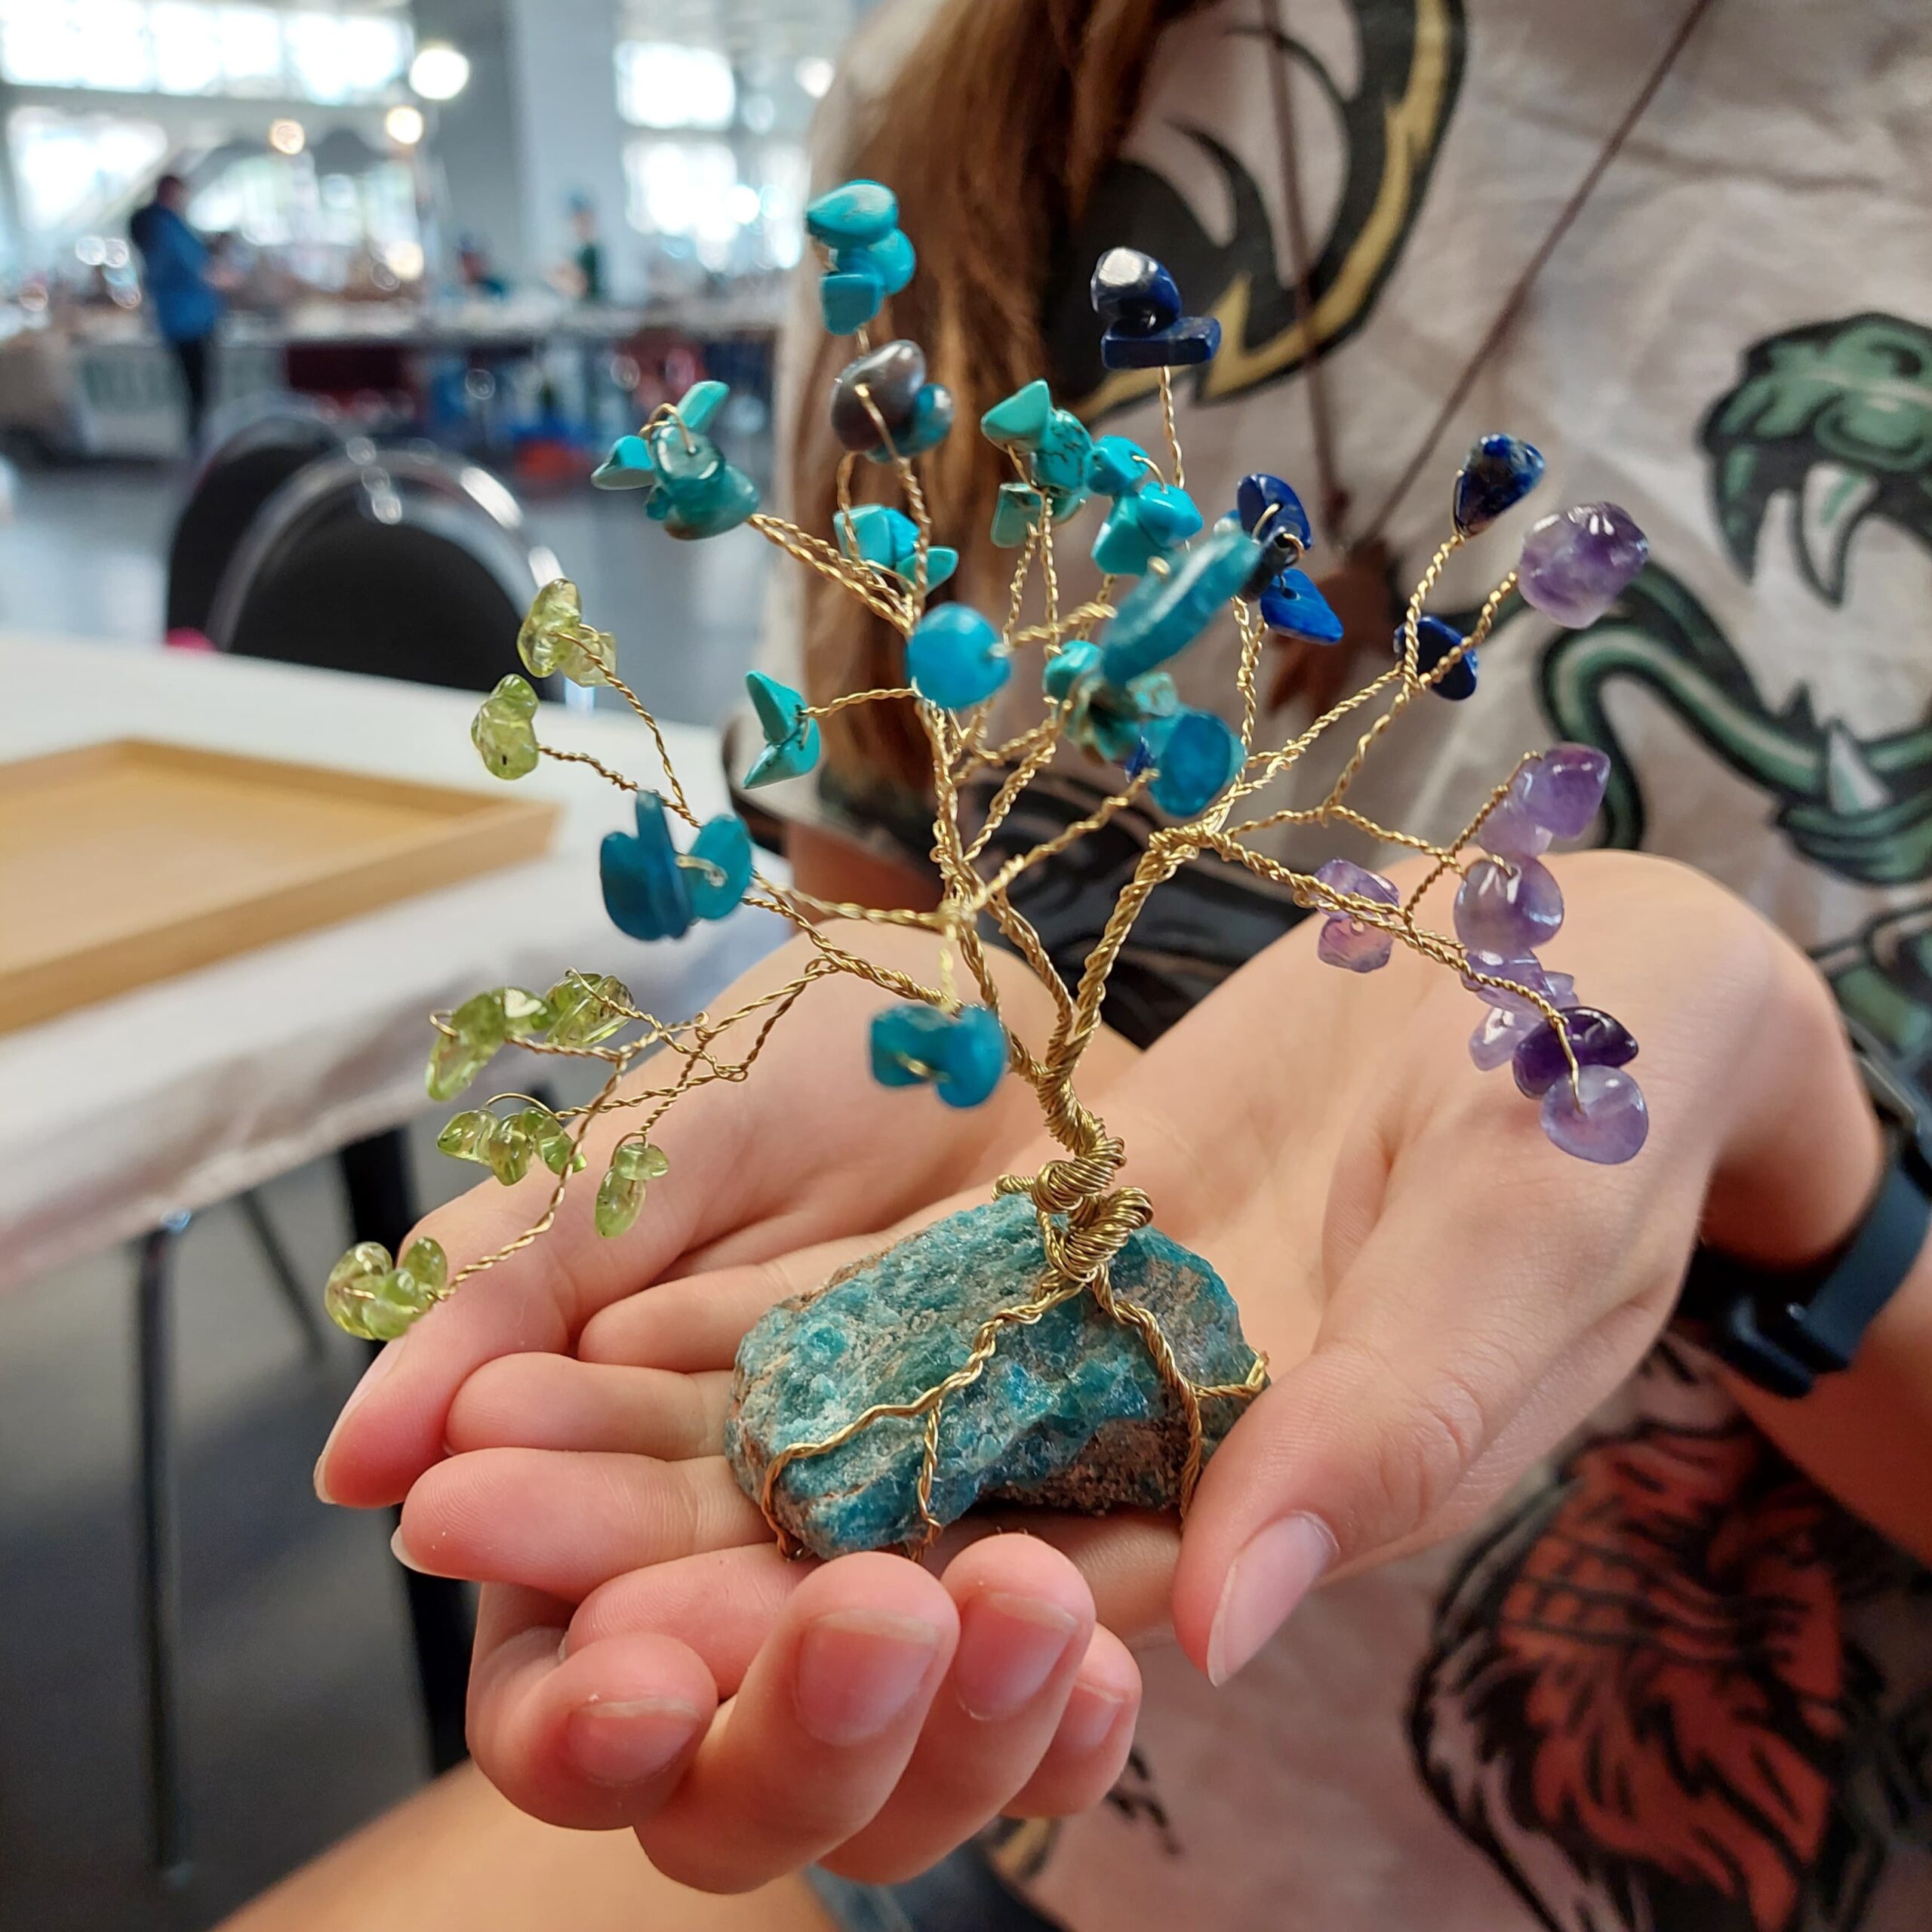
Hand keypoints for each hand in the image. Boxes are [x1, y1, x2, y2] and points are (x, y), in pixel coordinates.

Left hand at [351, 852, 1879, 1887]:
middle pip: (894, 1535)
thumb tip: (1210, 1622)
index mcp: (1264, 1514)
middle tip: (467, 1524)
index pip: (1024, 1619)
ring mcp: (1085, 1342)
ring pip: (852, 1421)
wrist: (1566, 988)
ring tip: (465, 1435)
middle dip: (679, 1547)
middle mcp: (1148, 1450)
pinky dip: (739, 1312)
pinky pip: (878, 1291)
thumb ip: (1373, 1439)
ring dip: (664, 1436)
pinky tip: (587, 1318)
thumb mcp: (1514, 1271)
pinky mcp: (1050, 1237)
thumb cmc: (1585, 1132)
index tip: (634, 1648)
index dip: (829, 1641)